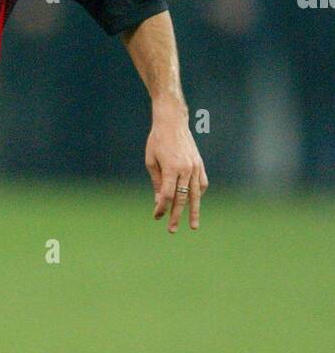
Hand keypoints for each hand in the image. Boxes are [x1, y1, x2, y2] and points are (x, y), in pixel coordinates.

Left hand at [145, 104, 207, 231]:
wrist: (172, 122)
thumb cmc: (157, 141)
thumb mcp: (151, 161)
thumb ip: (157, 182)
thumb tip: (159, 202)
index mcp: (171, 168)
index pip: (167, 195)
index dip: (161, 208)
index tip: (156, 216)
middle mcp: (186, 169)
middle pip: (182, 198)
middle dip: (176, 215)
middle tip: (172, 230)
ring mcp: (195, 167)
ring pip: (195, 194)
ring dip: (194, 211)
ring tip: (193, 225)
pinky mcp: (200, 164)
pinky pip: (202, 184)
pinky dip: (199, 194)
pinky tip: (195, 203)